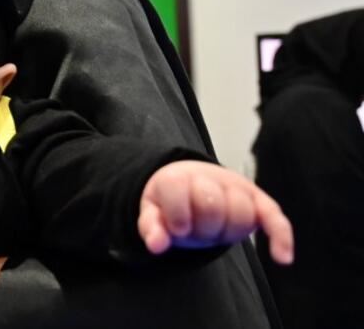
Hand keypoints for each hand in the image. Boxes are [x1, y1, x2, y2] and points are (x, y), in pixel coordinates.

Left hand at [139, 160, 293, 263]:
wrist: (191, 187)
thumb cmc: (170, 205)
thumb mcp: (152, 213)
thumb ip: (151, 227)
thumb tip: (156, 246)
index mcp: (180, 176)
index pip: (179, 188)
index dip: (176, 215)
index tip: (176, 226)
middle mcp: (211, 177)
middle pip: (212, 206)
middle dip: (201, 225)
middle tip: (195, 227)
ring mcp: (238, 189)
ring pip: (242, 213)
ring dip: (227, 230)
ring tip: (213, 229)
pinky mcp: (260, 204)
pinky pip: (275, 219)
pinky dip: (280, 237)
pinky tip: (282, 259)